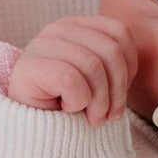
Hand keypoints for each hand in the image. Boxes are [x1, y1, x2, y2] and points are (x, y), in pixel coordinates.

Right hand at [7, 16, 137, 127]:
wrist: (26, 131)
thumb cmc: (64, 105)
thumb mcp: (95, 79)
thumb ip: (112, 65)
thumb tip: (131, 72)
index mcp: (77, 26)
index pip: (120, 33)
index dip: (129, 67)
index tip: (119, 95)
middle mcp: (58, 28)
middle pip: (110, 50)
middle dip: (117, 90)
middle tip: (108, 116)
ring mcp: (40, 44)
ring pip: (93, 66)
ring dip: (99, 102)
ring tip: (92, 119)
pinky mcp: (28, 66)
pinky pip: (71, 80)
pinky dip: (77, 102)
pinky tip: (66, 110)